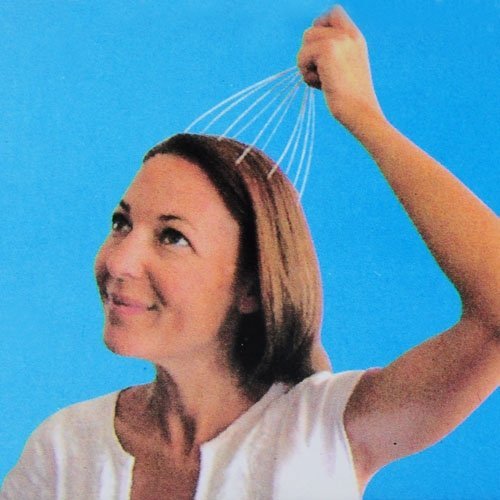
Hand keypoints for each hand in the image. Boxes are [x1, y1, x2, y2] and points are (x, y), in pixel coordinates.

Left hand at [297, 6, 383, 129]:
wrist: (360, 111)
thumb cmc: (351, 99)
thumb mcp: (345, 68)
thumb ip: (331, 53)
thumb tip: (306, 49)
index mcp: (355, 37)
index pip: (333, 13)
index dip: (319, 27)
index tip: (318, 51)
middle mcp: (348, 34)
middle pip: (311, 30)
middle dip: (309, 53)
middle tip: (321, 73)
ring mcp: (339, 39)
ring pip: (305, 41)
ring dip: (306, 63)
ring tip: (321, 80)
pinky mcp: (327, 49)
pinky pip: (302, 56)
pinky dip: (306, 73)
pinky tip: (320, 84)